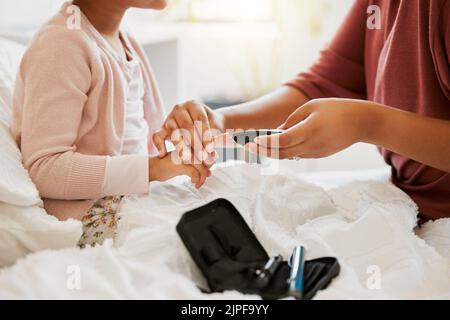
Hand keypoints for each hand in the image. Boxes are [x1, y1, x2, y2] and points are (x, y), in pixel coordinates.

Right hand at [148, 152, 210, 188]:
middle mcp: (188, 150)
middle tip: (206, 177)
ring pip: (201, 167)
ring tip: (199, 183)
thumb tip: (209, 172)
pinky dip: (196, 179)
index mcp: (189, 147)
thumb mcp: (184, 163)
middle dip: (207, 170)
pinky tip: (193, 182)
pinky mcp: (180, 165)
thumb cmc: (168, 166)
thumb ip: (196, 165)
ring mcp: (184, 157)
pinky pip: (194, 173)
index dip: (210, 162)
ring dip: (202, 177)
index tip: (209, 169)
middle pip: (205, 160)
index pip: (206, 153)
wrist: (153, 167)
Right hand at [152, 100, 223, 164]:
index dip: (205, 135)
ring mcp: (169, 118)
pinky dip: (159, 144)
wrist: (200, 127)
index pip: (200, 119)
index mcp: (194, 105)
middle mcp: (180, 109)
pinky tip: (163, 154)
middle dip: (195, 143)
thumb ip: (213, 138)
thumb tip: (210, 150)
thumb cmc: (210, 127)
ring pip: (173, 132)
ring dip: (181, 147)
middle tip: (201, 157)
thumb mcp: (214, 129)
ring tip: (187, 159)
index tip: (210, 149)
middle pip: (187, 126)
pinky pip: (157, 135)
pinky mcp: (162, 128)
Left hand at [248, 98, 373, 158]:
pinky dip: (285, 150)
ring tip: (255, 145)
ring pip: (288, 155)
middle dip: (262, 150)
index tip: (252, 141)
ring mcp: (315, 153)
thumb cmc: (336, 109)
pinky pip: (297, 154)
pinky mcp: (318, 156)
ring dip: (272, 151)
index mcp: (310, 130)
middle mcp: (311, 145)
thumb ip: (292, 120)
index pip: (282, 140)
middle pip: (281, 152)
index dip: (265, 142)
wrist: (361, 123)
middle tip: (246, 146)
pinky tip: (276, 144)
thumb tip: (277, 132)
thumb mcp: (312, 106)